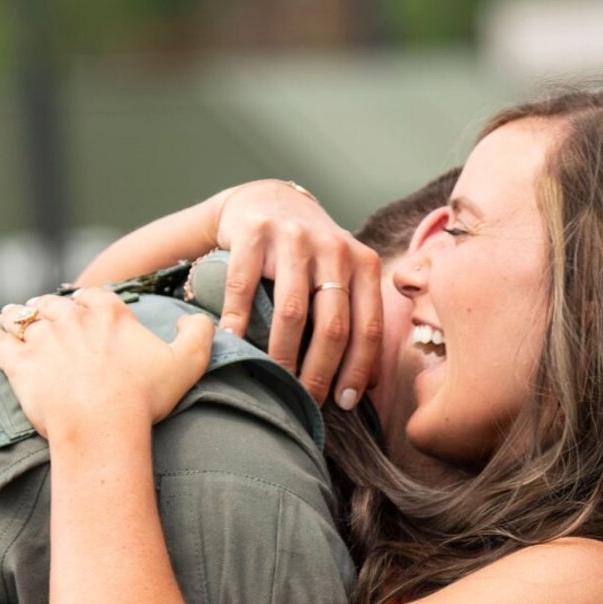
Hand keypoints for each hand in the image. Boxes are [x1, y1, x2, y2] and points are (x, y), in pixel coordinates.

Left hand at [0, 288, 215, 443]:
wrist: (103, 424)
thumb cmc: (145, 397)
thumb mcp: (188, 363)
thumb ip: (197, 335)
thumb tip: (197, 321)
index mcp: (108, 311)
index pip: (93, 296)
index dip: (89, 303)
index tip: (86, 310)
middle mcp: (70, 317)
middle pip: (53, 304)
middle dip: (49, 308)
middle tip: (45, 316)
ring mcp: (40, 339)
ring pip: (21, 318)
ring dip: (16, 317)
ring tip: (11, 318)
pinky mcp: (18, 364)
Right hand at [215, 180, 382, 408]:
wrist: (268, 200)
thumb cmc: (310, 255)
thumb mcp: (344, 276)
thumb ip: (358, 318)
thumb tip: (370, 384)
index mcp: (363, 264)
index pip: (369, 328)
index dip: (358, 370)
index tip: (344, 402)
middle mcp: (334, 248)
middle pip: (333, 326)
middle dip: (320, 372)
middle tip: (306, 400)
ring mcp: (294, 238)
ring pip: (293, 312)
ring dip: (283, 356)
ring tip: (276, 381)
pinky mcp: (255, 232)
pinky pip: (244, 287)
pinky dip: (237, 321)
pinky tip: (232, 344)